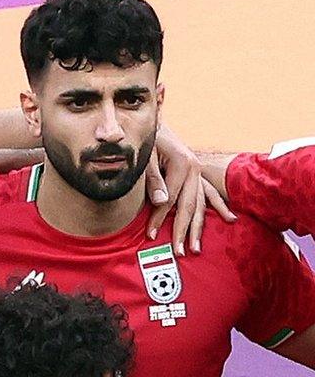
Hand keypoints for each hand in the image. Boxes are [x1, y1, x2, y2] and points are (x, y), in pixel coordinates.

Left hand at [148, 128, 231, 255]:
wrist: (157, 124)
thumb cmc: (149, 140)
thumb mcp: (147, 157)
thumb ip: (153, 179)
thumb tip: (162, 203)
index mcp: (183, 165)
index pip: (170, 200)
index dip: (159, 218)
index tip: (150, 235)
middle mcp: (195, 170)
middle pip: (190, 206)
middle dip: (184, 230)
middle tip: (180, 252)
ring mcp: (199, 172)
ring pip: (201, 204)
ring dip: (198, 227)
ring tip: (196, 248)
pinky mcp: (198, 174)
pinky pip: (211, 194)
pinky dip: (219, 206)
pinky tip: (229, 219)